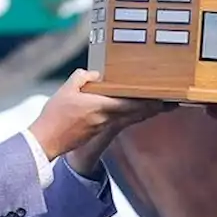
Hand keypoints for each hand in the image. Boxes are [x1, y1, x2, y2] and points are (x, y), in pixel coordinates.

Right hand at [28, 69, 171, 161]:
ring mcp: (104, 127)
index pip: (131, 103)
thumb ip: (83, 78)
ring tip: (159, 106)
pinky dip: (132, 117)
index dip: (148, 101)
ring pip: (130, 118)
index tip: (162, 97)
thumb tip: (96, 75)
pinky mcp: (99, 131)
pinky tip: (136, 113)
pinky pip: (121, 122)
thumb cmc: (55, 115)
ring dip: (145, 113)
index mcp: (101, 107)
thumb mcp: (66, 89)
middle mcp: (107, 118)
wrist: (46, 140)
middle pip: (136, 113)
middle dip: (154, 108)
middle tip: (170, 102)